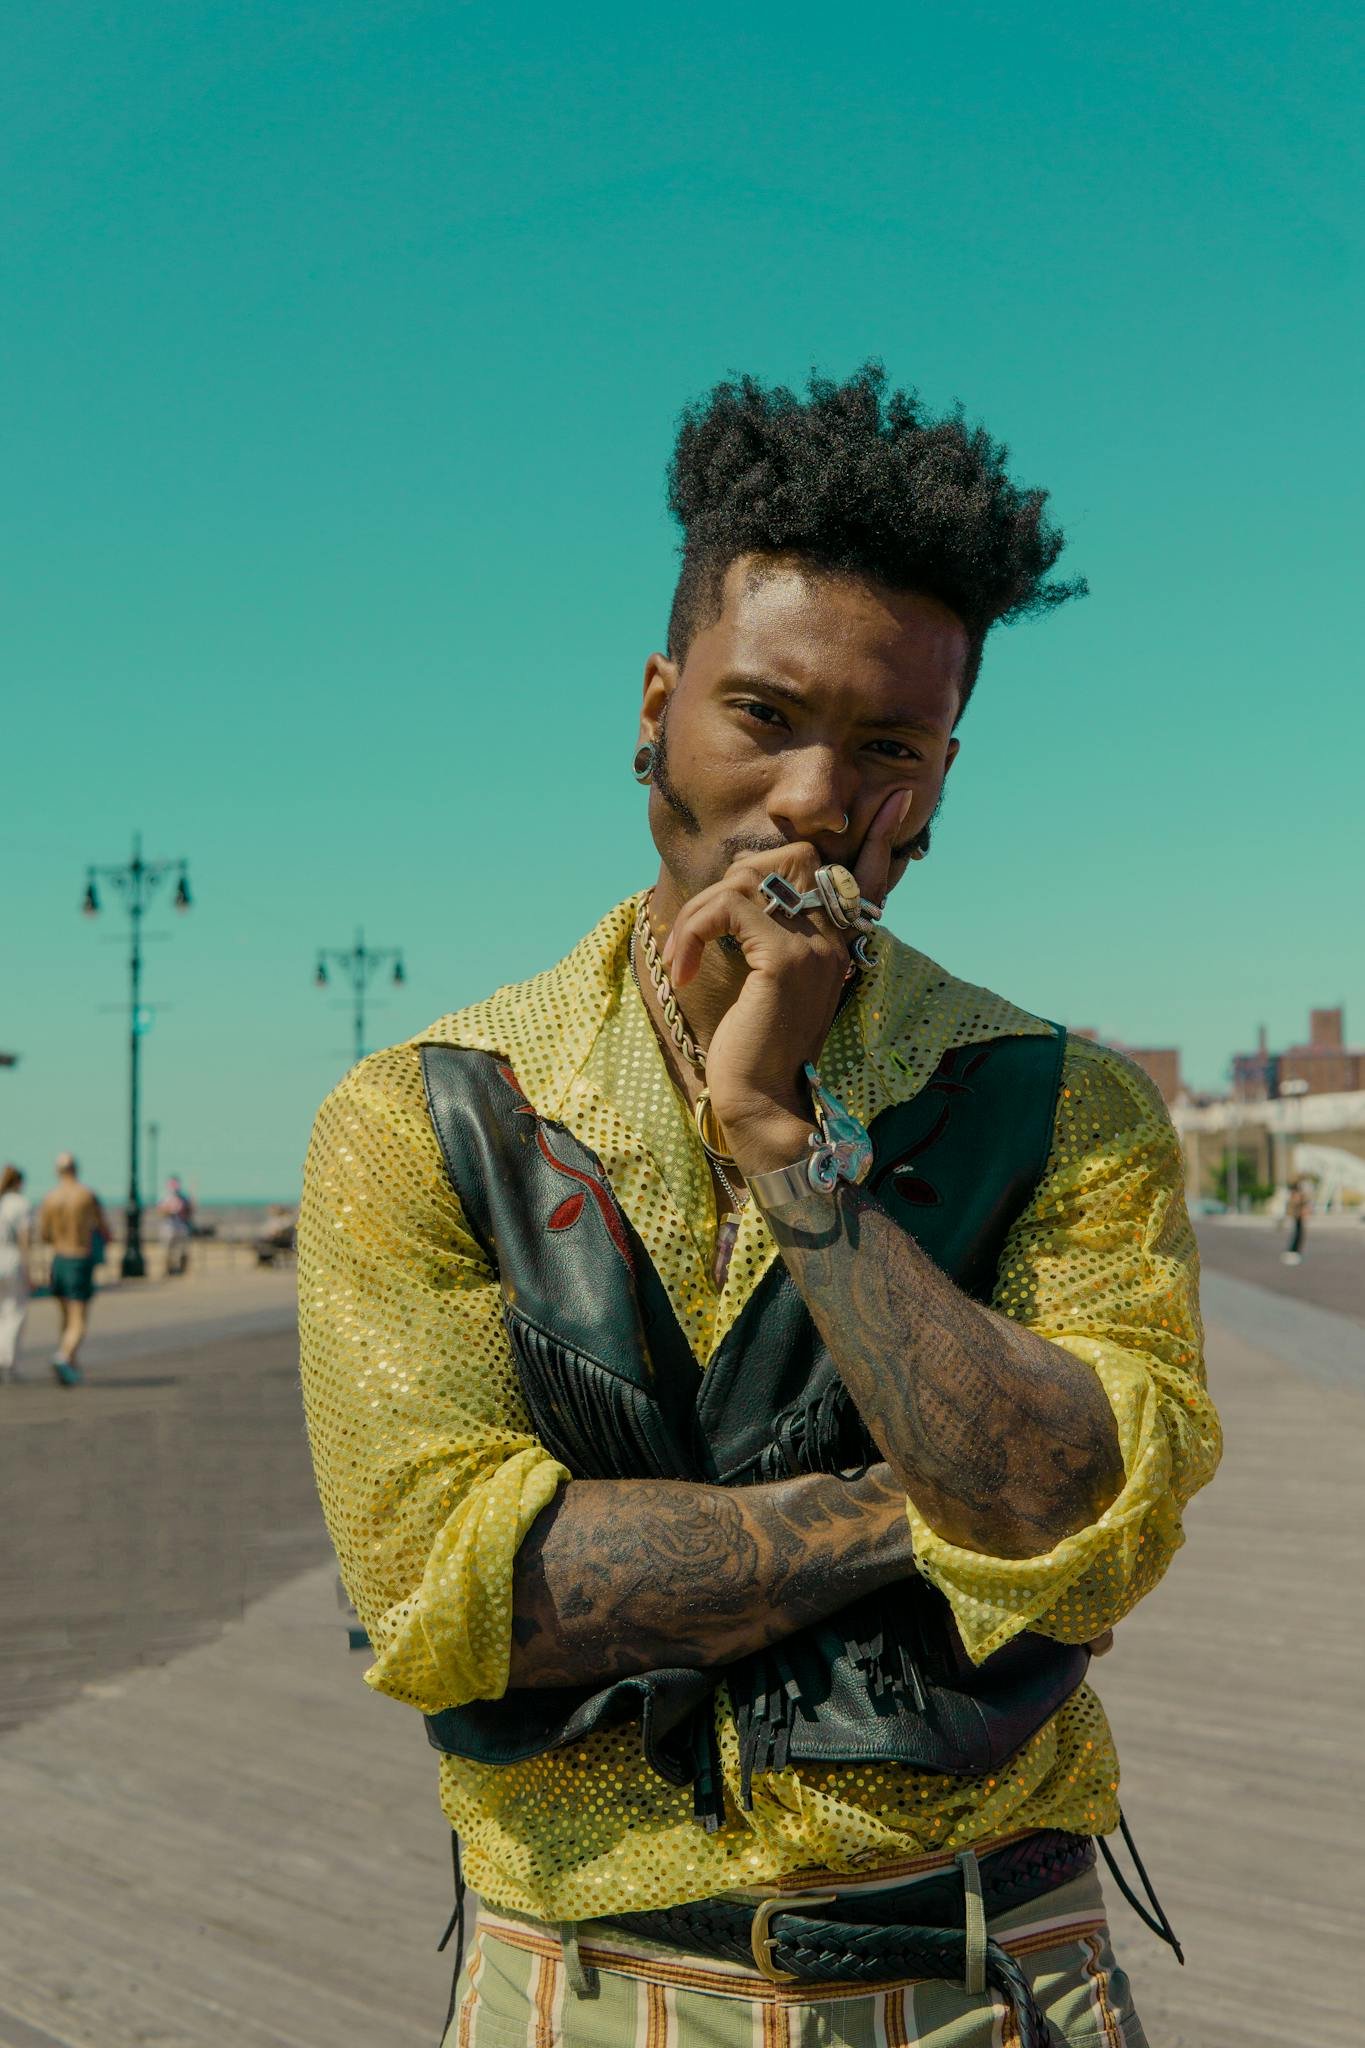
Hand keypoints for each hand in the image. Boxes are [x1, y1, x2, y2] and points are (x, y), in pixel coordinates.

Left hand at [661, 788, 913, 1173]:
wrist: (761, 1103)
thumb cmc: (756, 1046)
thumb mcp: (769, 983)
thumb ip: (773, 938)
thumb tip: (747, 901)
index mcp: (841, 942)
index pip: (867, 874)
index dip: (879, 836)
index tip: (897, 795)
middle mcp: (838, 938)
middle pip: (797, 854)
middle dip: (737, 877)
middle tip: (700, 929)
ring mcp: (816, 946)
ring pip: (752, 876)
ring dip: (702, 910)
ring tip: (685, 952)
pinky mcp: (785, 960)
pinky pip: (730, 905)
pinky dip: (694, 929)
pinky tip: (685, 967)